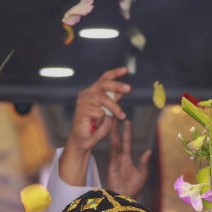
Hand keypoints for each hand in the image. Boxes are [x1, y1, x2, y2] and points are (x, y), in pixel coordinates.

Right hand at [59, 67, 130, 185]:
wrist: (84, 141)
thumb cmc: (96, 127)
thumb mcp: (109, 112)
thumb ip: (114, 101)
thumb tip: (123, 90)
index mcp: (92, 92)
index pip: (104, 79)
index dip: (114, 73)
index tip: (125, 70)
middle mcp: (86, 94)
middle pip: (103, 84)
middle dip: (117, 85)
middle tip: (129, 89)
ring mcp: (83, 101)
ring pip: (103, 98)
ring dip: (115, 108)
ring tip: (121, 116)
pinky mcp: (82, 111)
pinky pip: (99, 111)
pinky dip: (103, 119)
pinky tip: (97, 125)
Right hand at [106, 121, 151, 198]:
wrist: (124, 196)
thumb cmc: (134, 188)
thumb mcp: (142, 174)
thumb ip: (143, 162)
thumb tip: (149, 150)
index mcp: (128, 159)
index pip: (127, 143)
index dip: (127, 133)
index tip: (127, 122)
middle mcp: (120, 158)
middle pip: (118, 140)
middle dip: (117, 129)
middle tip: (114, 117)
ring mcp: (115, 161)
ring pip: (114, 144)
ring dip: (113, 134)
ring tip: (110, 122)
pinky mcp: (111, 165)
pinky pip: (112, 153)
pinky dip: (111, 144)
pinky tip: (111, 136)